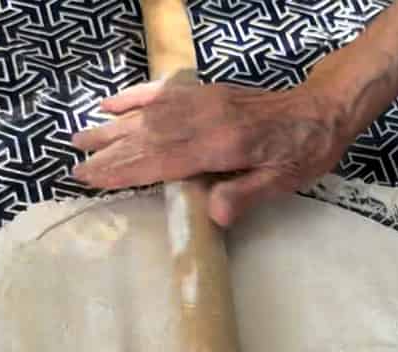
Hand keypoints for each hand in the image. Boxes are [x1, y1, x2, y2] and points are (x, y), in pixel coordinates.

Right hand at [71, 79, 352, 223]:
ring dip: (112, 127)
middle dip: (108, 152)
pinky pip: (164, 92)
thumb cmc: (303, 152)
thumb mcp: (282, 181)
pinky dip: (135, 97)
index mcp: (222, 143)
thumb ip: (245, 194)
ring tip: (79, 139)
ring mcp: (204, 101)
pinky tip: (112, 104)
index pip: (161, 159)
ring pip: (149, 114)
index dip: (125, 170)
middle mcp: (207, 118)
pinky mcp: (206, 93)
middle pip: (147, 135)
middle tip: (74, 167)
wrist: (323, 110)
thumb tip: (212, 213)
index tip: (93, 178)